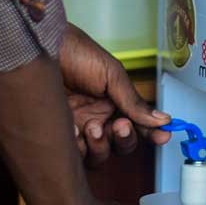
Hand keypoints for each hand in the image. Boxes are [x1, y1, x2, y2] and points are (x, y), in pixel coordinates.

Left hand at [59, 23, 171, 165]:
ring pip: (98, 156)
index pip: (138, 124)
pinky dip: (77, 148)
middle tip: (119, 125)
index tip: (164, 136)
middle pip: (120, 145)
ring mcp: (78, 126)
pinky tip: (72, 130)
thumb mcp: (112, 74)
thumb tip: (162, 119)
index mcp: (114, 102)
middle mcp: (98, 116)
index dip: (152, 134)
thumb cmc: (76, 52)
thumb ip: (134, 101)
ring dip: (100, 146)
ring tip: (91, 127)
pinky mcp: (57, 133)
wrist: (42, 48)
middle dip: (123, 139)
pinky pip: (73, 155)